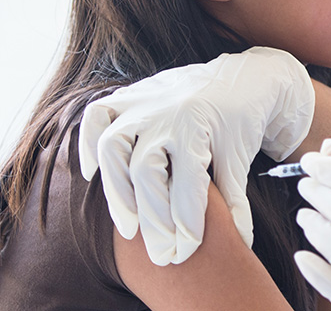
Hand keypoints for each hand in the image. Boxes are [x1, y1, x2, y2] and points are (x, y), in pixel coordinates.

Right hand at [77, 46, 313, 264]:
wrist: (242, 78)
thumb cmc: (240, 123)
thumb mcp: (240, 156)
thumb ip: (235, 198)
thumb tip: (241, 241)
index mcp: (198, 129)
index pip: (187, 186)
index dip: (186, 224)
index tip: (184, 252)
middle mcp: (167, 114)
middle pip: (145, 173)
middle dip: (153, 219)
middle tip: (160, 253)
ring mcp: (144, 102)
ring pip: (113, 147)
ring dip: (117, 190)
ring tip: (129, 226)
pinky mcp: (131, 94)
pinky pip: (97, 115)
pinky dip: (88, 144)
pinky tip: (94, 175)